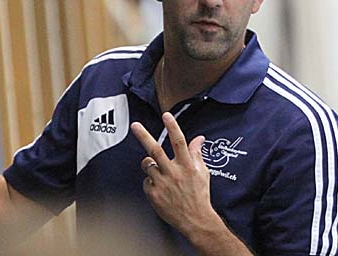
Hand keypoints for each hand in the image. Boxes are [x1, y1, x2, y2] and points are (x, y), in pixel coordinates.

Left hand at [130, 112, 214, 236]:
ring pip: (148, 165)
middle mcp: (174, 173)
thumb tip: (199, 139)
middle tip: (135, 125)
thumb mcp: (202, 172)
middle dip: (144, 136)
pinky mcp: (154, 195)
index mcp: (187, 166)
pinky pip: (146, 181)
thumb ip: (196, 154)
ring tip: (157, 169)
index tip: (166, 115)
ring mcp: (162, 184)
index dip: (172, 127)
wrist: (196, 220)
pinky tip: (159, 187)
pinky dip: (150, 180)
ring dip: (149, 163)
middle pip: (156, 150)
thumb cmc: (199, 195)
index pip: (179, 142)